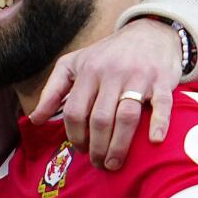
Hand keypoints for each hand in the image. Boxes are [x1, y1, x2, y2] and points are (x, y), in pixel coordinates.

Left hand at [30, 17, 181, 169]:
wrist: (149, 32)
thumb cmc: (106, 55)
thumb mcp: (73, 65)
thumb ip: (52, 91)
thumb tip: (34, 120)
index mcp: (88, 71)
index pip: (75, 111)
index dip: (75, 135)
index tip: (80, 150)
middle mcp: (112, 73)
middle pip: (100, 118)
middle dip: (97, 147)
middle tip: (98, 164)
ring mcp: (138, 77)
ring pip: (126, 116)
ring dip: (119, 145)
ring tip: (114, 164)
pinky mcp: (163, 80)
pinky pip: (162, 105)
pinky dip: (158, 124)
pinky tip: (153, 142)